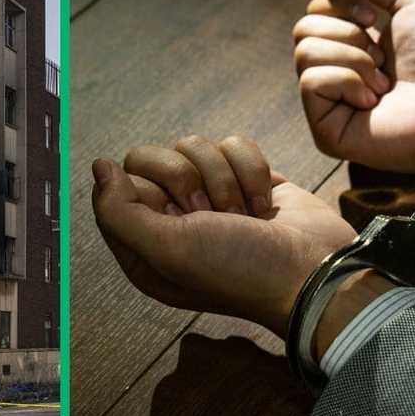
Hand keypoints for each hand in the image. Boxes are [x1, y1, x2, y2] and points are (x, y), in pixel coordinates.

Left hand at [91, 135, 358, 337]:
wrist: (315, 272)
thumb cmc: (239, 269)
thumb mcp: (166, 249)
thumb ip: (118, 210)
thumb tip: (99, 166)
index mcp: (144, 244)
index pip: (120, 183)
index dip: (152, 189)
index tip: (181, 216)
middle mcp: (172, 219)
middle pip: (153, 156)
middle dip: (191, 179)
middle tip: (213, 215)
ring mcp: (210, 196)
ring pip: (195, 145)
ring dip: (226, 179)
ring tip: (244, 216)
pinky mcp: (246, 179)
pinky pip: (233, 143)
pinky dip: (253, 171)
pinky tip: (265, 206)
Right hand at [293, 0, 414, 175]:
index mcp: (353, 45)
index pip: (315, 10)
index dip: (341, 4)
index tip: (372, 17)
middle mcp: (336, 72)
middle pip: (303, 29)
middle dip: (348, 33)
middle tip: (381, 56)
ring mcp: (329, 103)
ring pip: (305, 53)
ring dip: (353, 58)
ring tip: (383, 82)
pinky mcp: (324, 129)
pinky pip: (311, 82)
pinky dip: (347, 81)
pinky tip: (372, 101)